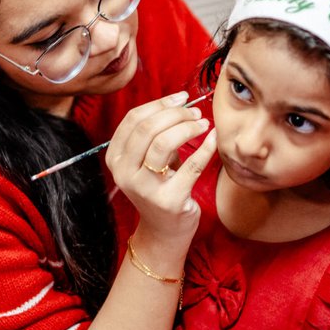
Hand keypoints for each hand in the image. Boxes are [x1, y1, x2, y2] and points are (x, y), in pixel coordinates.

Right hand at [107, 91, 218, 247]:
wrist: (164, 231)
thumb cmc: (159, 186)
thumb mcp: (147, 159)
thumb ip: (154, 133)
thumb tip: (179, 102)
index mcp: (115, 158)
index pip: (134, 119)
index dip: (160, 104)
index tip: (182, 98)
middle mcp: (124, 173)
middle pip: (147, 128)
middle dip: (176, 114)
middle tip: (196, 113)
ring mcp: (144, 188)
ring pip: (163, 143)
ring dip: (188, 128)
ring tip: (204, 124)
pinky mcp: (169, 200)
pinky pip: (191, 166)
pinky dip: (205, 148)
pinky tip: (214, 138)